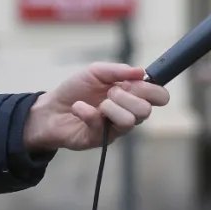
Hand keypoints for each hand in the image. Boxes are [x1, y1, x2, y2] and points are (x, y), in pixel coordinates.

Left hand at [22, 62, 169, 152]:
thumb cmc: (75, 89)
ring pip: (130, 121)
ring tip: (98, 103)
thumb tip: (141, 71)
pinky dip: (87, 111)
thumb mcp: (95, 72)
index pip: (159, 96)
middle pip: (147, 110)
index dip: (153, 90)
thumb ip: (118, 70)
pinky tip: (79, 108)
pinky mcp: (101, 139)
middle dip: (127, 96)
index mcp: (132, 95)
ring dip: (111, 106)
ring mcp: (116, 128)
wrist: (51, 109)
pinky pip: (103, 125)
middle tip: (110, 92)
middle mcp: (128, 112)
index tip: (136, 83)